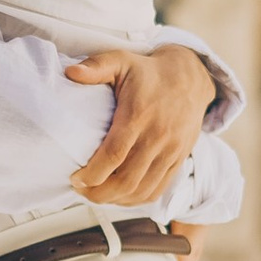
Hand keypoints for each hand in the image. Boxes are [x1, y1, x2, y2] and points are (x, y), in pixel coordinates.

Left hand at [66, 42, 214, 204]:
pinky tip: (120, 197)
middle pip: (126, 179)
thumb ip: (95, 66)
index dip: (92, 174)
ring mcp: (171, 151)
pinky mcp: (179, 159)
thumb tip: (70, 73)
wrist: (190, 77)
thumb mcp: (121, 60)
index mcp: (139, 115)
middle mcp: (157, 136)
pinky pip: (158, 189)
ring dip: (116, 200)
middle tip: (81, 190)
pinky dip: (137, 200)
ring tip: (96, 195)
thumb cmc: (149, 72)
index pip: (113, 155)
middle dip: (99, 193)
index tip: (75, 179)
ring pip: (142, 189)